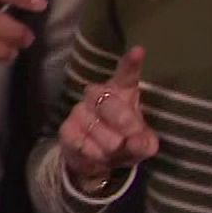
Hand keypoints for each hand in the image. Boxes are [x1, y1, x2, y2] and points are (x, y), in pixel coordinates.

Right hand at [59, 47, 159, 184]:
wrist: (92, 161)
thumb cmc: (122, 143)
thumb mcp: (141, 145)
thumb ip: (144, 143)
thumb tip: (136, 142)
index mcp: (123, 92)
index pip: (126, 74)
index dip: (131, 63)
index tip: (138, 51)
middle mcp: (99, 94)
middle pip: (111, 104)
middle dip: (125, 125)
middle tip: (131, 139)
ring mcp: (80, 109)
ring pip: (99, 128)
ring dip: (111, 146)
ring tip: (114, 151)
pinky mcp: (67, 128)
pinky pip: (83, 143)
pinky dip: (95, 154)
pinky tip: (98, 156)